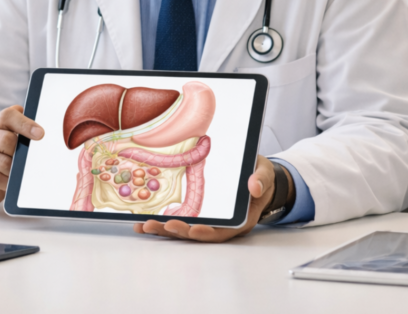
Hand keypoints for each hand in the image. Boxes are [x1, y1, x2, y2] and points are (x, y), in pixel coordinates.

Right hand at [0, 105, 43, 205]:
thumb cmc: (0, 160)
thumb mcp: (10, 143)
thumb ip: (21, 132)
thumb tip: (38, 130)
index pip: (7, 116)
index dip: (24, 123)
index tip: (40, 134)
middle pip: (6, 139)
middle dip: (19, 154)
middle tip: (24, 163)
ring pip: (3, 162)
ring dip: (14, 171)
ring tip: (17, 175)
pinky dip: (7, 182)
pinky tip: (9, 184)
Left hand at [133, 155, 291, 241]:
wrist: (255, 174)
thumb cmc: (259, 176)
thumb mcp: (264, 174)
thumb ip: (260, 180)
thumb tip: (255, 186)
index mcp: (240, 219)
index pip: (222, 231)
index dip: (207, 232)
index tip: (192, 229)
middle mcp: (222, 224)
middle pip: (197, 234)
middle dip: (176, 231)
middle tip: (157, 225)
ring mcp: (208, 220)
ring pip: (185, 229)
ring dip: (164, 229)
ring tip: (144, 225)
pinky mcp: (197, 213)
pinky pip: (179, 219)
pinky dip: (161, 221)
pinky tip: (143, 221)